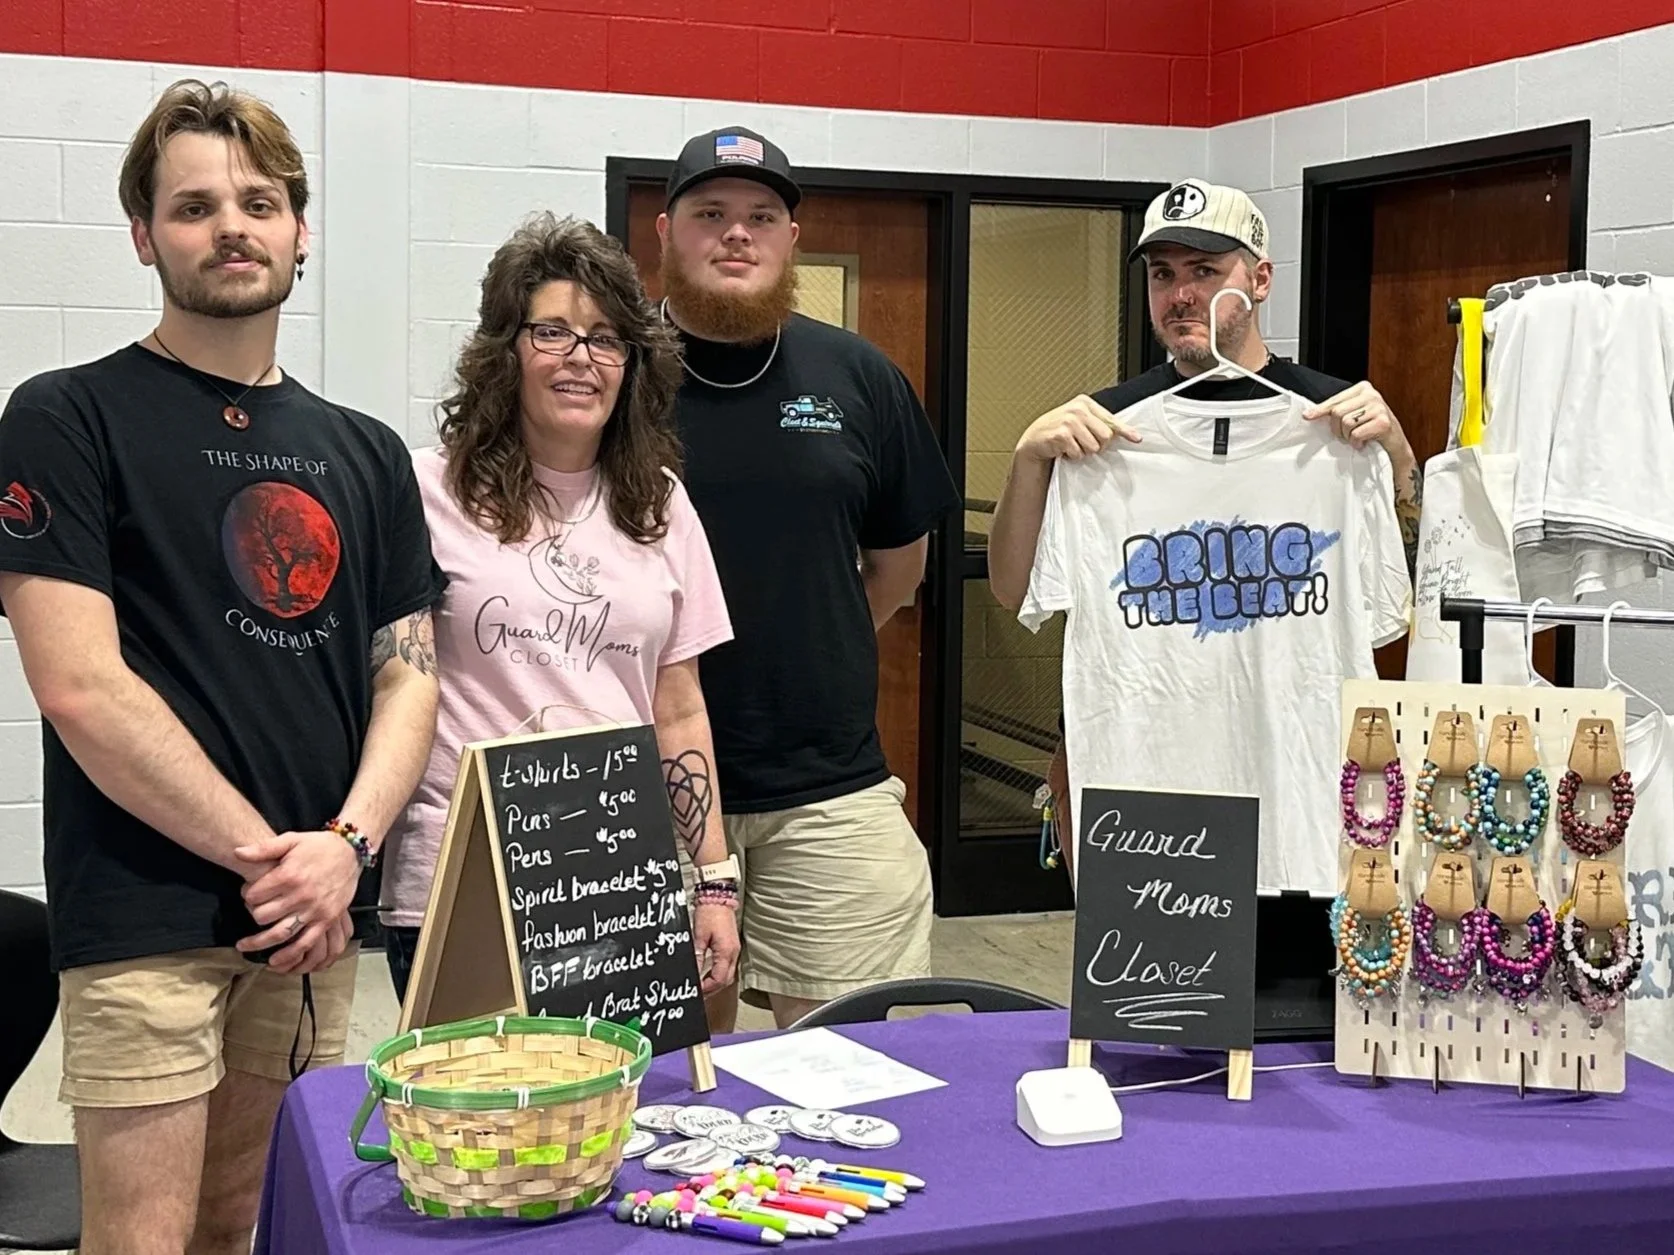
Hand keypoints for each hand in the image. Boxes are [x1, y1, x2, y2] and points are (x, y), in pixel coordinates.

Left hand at [235, 831, 361, 973]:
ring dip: (260, 943)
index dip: (247, 895)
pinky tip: (274, 961)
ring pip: (281, 934)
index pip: (255, 895)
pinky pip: (306, 943)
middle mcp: (301, 895)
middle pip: (263, 916)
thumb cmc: (319, 846)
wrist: (350, 851)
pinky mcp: (326, 920)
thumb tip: (237, 852)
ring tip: (245, 946)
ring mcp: (314, 910)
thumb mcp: (291, 840)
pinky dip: (289, 955)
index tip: (248, 893)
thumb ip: (263, 848)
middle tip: (251, 912)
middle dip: (252, 915)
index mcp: (289, 875)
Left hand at [693, 903, 739, 995]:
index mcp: (726, 952)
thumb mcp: (699, 936)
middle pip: (725, 980)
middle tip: (698, 994)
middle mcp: (733, 953)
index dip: (706, 988)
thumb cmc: (709, 912)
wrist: (718, 896)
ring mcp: (734, 950)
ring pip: (728, 975)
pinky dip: (718, 974)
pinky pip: (728, 967)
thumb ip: (697, 957)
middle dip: (712, 990)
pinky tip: (709, 975)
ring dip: (716, 983)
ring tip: (702, 987)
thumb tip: (693, 974)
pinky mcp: (732, 946)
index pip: (718, 979)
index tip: (696, 992)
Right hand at [1015, 395, 1140, 462]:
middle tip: (1084, 444)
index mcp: (1085, 403)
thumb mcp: (1080, 422)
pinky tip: (1064, 449)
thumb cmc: (1058, 431)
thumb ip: (1100, 424)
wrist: (1034, 439)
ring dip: (1083, 452)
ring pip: (1094, 447)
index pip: (1111, 419)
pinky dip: (1073, 456)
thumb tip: (1126, 434)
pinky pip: (1079, 453)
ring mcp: (1069, 420)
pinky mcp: (1062, 434)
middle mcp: (1078, 409)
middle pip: (1106, 436)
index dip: (1125, 431)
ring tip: (1072, 446)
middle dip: (1097, 445)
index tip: (1136, 438)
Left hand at [1304, 381, 1413, 463]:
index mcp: (1362, 389)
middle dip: (1338, 429)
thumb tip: (1310, 414)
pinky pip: (1356, 434)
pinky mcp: (1383, 422)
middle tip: (1347, 435)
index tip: (1308, 416)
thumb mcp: (1354, 415)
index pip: (1335, 400)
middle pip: (1337, 412)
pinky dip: (1357, 442)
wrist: (1394, 446)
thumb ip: (1337, 411)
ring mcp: (1379, 407)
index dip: (1320, 410)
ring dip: (1348, 437)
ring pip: (1346, 423)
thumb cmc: (1372, 430)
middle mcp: (1372, 395)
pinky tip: (1364, 442)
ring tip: (1357, 437)